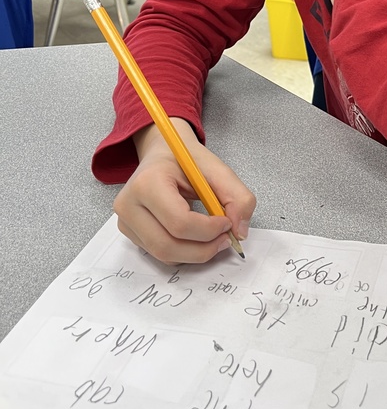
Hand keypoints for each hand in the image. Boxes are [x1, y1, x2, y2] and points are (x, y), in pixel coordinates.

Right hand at [113, 119, 256, 264]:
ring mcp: (125, 221)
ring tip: (213, 237)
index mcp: (148, 182)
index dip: (209, 230)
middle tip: (225, 239)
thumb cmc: (186, 160)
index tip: (227, 223)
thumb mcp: (217, 169)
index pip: (179, 222)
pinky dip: (184, 252)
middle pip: (167, 245)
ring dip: (195, 253)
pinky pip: (160, 254)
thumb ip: (238, 197)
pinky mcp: (129, 232)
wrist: (162, 153)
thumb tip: (240, 232)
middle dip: (203, 249)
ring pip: (164, 255)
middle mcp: (129, 204)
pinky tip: (196, 237)